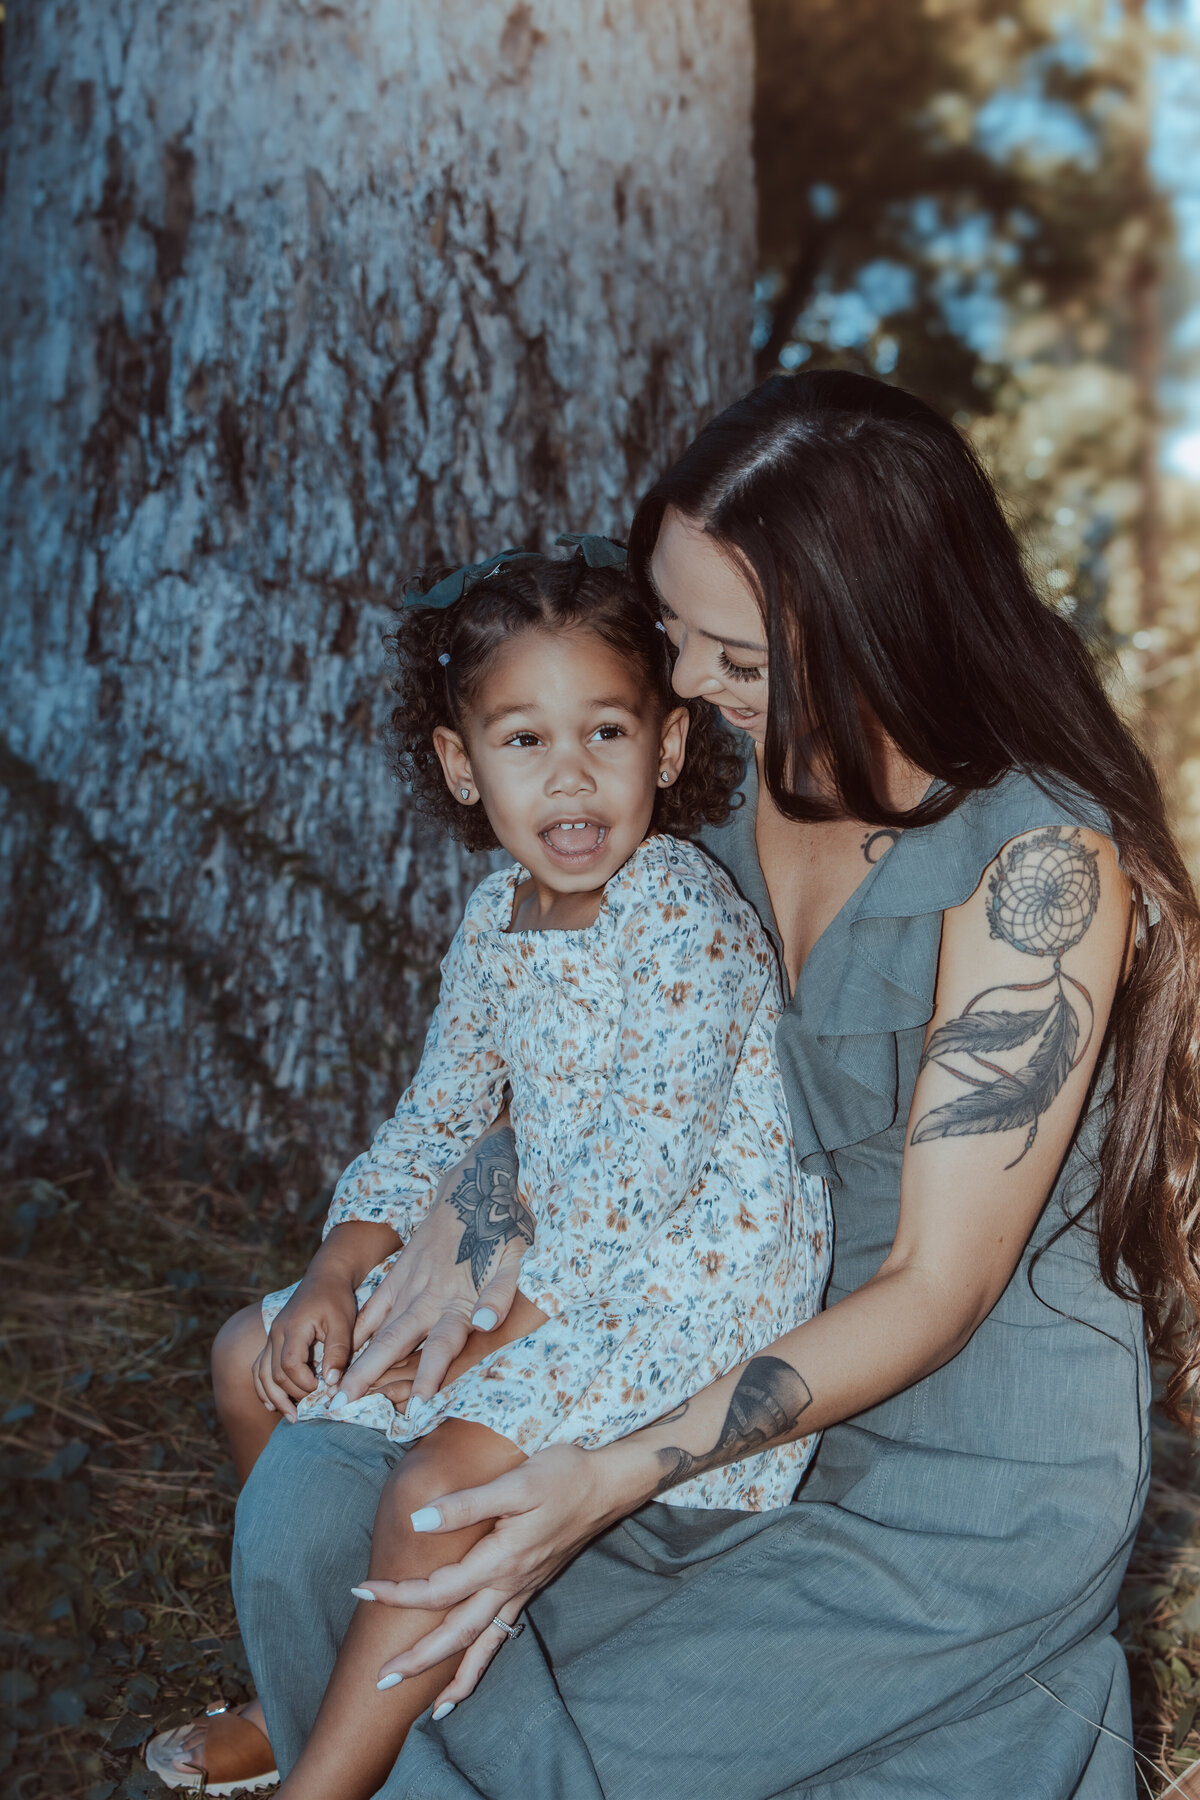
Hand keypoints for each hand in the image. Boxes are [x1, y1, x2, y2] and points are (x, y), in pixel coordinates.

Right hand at [251, 1268, 357, 1422]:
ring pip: (261, 1374)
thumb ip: (337, 1351)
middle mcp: (275, 1334)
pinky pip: (259, 1368)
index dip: (304, 1383)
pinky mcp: (272, 1341)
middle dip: (291, 1395)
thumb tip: (331, 1382)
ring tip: (291, 1417)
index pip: (289, 1365)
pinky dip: (264, 1388)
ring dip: (274, 1398)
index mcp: (292, 1328)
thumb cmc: (336, 1298)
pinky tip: (272, 1404)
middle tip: (311, 1409)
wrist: (325, 1278)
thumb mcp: (343, 1322)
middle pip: (274, 1374)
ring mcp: (271, 1338)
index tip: (322, 1389)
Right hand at [336, 1124, 530, 1406]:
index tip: (419, 1405)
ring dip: (357, 1358)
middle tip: (346, 1403)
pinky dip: (358, 1329)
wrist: (472, 1190)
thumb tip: (487, 1325)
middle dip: (371, 1373)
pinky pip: (373, 1306)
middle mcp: (427, 1296)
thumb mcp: (514, 1259)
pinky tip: (341, 1351)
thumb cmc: (498, 1232)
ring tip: (334, 1386)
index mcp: (457, 1300)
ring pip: (378, 1327)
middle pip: (396, 1341)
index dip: (431, 1374)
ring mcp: (408, 1285)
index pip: (441, 1345)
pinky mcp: (398, 1275)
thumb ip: (500, 1294)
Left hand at [356, 1442, 635, 1710]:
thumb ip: (466, 1505)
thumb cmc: (560, 1475)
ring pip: (482, 1645)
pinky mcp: (530, 1588)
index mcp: (500, 1560)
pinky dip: (483, 1663)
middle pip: (456, 1633)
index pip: (438, 1590)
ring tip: (429, 1709)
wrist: (605, 1485)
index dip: (397, 1594)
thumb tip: (418, 1522)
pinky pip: (502, 1637)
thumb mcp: (514, 1483)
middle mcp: (510, 1585)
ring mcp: (521, 1591)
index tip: (362, 1591)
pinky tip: (469, 1677)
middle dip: (418, 1659)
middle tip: (380, 1678)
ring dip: (453, 1676)